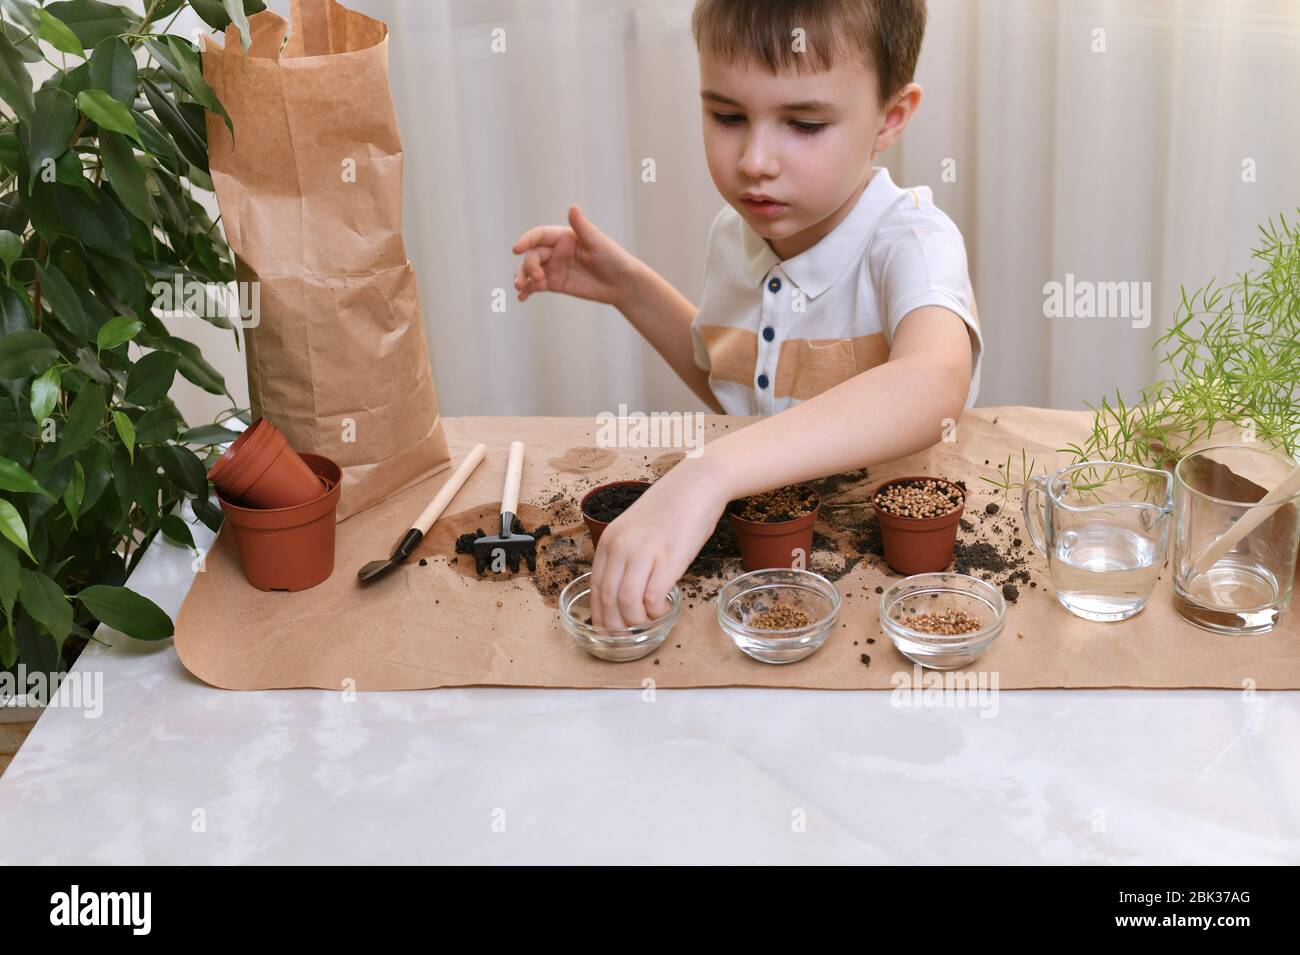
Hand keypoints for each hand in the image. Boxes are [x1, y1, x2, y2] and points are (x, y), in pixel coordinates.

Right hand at [512, 204, 639, 306]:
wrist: (623, 283)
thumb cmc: (614, 259)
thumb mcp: (599, 243)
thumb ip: (582, 227)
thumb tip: (573, 207)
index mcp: (564, 236)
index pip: (539, 236)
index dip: (526, 241)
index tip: (516, 249)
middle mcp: (556, 250)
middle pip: (533, 255)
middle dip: (528, 266)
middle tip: (536, 277)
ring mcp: (554, 267)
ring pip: (530, 270)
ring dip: (522, 277)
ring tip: (521, 288)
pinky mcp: (555, 283)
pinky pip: (536, 285)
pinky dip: (527, 290)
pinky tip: (522, 297)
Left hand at [589, 457, 730, 629]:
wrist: (698, 483)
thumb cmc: (671, 506)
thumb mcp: (635, 528)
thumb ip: (626, 555)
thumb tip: (624, 589)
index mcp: (609, 541)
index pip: (595, 588)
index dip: (599, 616)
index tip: (607, 631)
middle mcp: (621, 547)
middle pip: (607, 600)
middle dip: (615, 627)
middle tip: (626, 639)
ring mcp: (644, 552)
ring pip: (626, 604)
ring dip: (637, 622)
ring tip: (648, 623)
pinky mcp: (669, 558)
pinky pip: (653, 598)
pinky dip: (656, 612)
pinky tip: (663, 609)